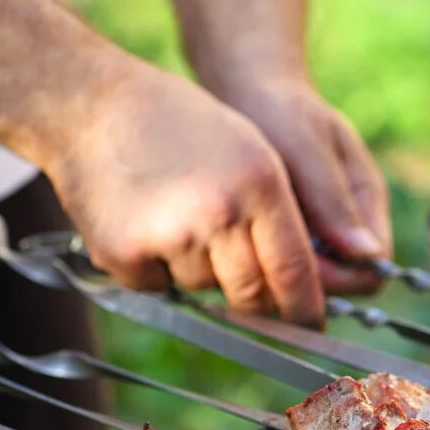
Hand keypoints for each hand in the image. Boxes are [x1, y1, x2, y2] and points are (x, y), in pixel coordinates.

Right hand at [47, 65, 326, 324]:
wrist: (89, 105)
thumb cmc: (181, 127)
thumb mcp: (252, 151)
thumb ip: (288, 213)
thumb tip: (340, 263)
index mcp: (260, 185)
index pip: (295, 270)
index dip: (306, 307)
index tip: (311, 324)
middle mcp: (219, 213)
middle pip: (253, 295)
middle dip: (256, 301)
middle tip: (250, 288)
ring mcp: (171, 235)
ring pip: (205, 289)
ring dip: (201, 271)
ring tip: (180, 219)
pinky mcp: (125, 253)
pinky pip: (159, 288)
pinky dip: (156, 268)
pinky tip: (146, 225)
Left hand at [217, 74, 390, 293]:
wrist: (247, 85)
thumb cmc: (279, 108)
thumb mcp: (306, 149)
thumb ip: (334, 200)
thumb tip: (368, 255)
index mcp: (368, 203)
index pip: (371, 272)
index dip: (336, 280)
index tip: (290, 262)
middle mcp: (352, 224)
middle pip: (343, 283)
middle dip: (305, 281)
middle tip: (256, 260)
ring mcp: (324, 228)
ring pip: (313, 279)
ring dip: (282, 272)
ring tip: (243, 249)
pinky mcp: (296, 229)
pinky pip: (289, 263)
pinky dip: (267, 259)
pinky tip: (239, 243)